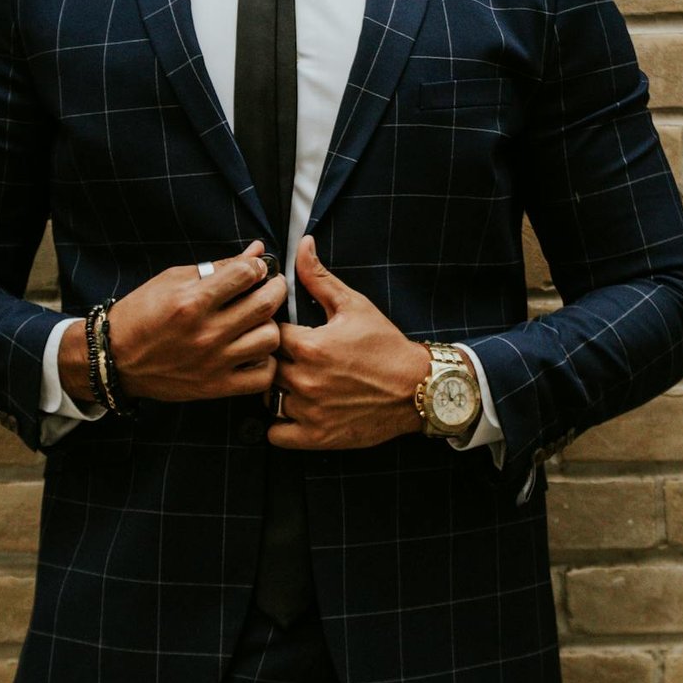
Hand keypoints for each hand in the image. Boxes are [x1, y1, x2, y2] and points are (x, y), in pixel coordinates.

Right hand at [62, 240, 286, 402]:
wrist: (116, 358)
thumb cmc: (143, 314)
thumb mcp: (173, 279)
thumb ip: (218, 266)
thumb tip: (257, 251)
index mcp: (192, 300)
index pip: (247, 273)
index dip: (257, 267)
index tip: (255, 270)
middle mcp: (205, 332)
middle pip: (266, 304)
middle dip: (275, 289)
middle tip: (269, 288)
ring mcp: (213, 362)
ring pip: (270, 339)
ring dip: (270, 326)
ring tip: (258, 322)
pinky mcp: (216, 386)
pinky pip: (263, 377)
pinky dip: (265, 363)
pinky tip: (253, 352)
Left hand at [268, 235, 427, 449]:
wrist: (418, 389)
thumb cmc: (386, 346)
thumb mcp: (354, 305)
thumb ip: (320, 277)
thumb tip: (302, 245)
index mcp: (310, 346)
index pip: (268, 334)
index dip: (273, 331)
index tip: (284, 332)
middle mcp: (306, 380)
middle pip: (264, 366)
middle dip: (272, 360)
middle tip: (286, 358)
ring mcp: (310, 411)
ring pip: (267, 400)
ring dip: (274, 391)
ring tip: (291, 382)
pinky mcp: (317, 437)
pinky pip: (275, 435)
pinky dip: (279, 426)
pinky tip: (292, 412)